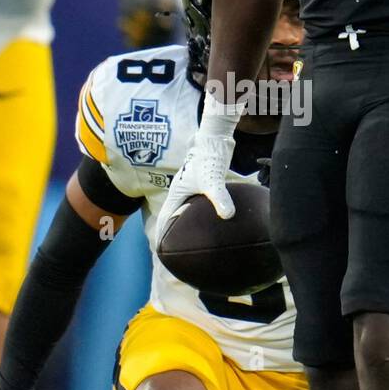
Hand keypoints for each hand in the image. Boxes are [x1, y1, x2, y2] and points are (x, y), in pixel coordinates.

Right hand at [154, 95, 240, 237]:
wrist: (214, 138)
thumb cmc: (208, 158)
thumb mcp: (213, 181)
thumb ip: (220, 198)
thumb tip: (228, 216)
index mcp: (177, 194)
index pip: (165, 219)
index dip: (161, 236)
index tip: (160, 251)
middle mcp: (181, 192)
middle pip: (172, 217)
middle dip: (171, 234)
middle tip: (173, 250)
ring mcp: (191, 187)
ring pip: (185, 211)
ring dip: (185, 224)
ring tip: (191, 240)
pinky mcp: (202, 183)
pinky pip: (198, 205)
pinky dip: (200, 215)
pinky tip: (213, 221)